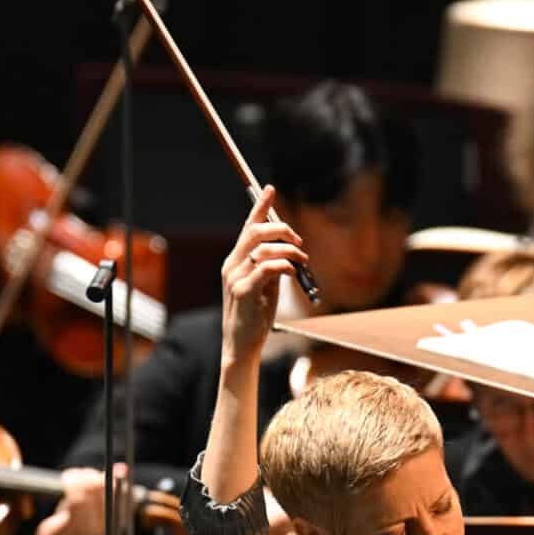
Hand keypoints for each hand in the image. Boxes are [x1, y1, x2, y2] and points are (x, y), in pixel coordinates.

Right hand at [221, 188, 306, 364]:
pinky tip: (292, 272)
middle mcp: (232, 265)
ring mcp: (236, 278)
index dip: (260, 207)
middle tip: (298, 241)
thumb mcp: (264, 285)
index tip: (270, 189)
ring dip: (289, 250)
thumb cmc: (255, 315)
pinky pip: (267, 268)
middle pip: (256, 232)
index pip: (247, 227)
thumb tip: (289, 250)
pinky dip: (284, 266)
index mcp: (235, 261)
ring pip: (263, 248)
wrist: (242, 344)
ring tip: (301, 261)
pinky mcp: (244, 292)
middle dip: (281, 230)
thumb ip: (271, 266)